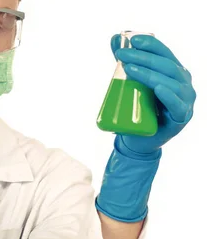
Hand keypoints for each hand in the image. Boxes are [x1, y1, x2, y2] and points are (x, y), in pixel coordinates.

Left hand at [110, 34, 195, 153]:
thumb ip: (127, 61)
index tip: (132, 40)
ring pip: (171, 83)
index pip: (165, 53)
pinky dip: (168, 96)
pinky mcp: (181, 117)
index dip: (151, 44)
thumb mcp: (131, 83)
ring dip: (149, 74)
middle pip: (166, 66)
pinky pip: (177, 105)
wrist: (140, 138)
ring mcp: (185, 100)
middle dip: (143, 58)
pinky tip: (159, 89)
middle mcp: (183, 82)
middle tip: (121, 55)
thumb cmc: (139, 107)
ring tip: (129, 69)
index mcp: (174, 71)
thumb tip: (115, 38)